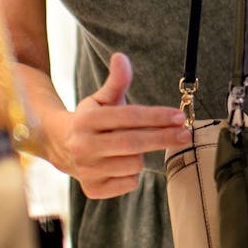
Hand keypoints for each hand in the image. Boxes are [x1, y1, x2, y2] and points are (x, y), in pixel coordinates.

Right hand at [64, 52, 190, 198]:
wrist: (62, 148)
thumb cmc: (91, 120)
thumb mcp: (101, 99)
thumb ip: (116, 81)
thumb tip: (121, 57)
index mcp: (87, 120)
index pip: (129, 117)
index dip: (157, 116)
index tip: (179, 116)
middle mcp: (83, 146)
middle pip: (134, 143)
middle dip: (164, 137)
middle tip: (185, 133)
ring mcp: (87, 170)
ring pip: (134, 164)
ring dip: (142, 155)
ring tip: (134, 147)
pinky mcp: (92, 190)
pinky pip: (128, 183)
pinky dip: (132, 174)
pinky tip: (123, 164)